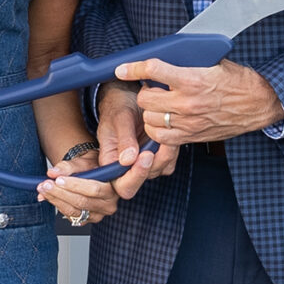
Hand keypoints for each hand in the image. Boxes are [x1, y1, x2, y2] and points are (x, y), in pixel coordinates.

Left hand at [36, 141, 119, 224]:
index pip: (94, 189)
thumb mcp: (83, 162)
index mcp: (113, 188)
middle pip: (82, 202)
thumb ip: (68, 167)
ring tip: (43, 190)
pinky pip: (70, 216)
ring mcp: (98, 215)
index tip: (58, 179)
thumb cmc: (91, 166)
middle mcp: (108, 204)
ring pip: (74, 211)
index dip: (74, 185)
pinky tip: (49, 197)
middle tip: (45, 184)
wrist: (92, 173)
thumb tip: (53, 172)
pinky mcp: (87, 220)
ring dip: (55, 200)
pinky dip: (58, 206)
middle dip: (60, 193)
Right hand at [94, 80, 177, 197]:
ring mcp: (145, 162)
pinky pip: (170, 159)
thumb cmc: (118, 106)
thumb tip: (128, 160)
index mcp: (111, 162)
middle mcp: (128, 167)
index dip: (136, 177)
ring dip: (167, 153)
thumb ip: (124, 139)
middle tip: (163, 142)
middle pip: (145, 178)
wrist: (128, 97)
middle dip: (156, 161)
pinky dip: (172, 148)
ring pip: (161, 168)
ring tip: (167, 131)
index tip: (145, 156)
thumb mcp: (118, 118)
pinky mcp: (159, 155)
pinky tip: (170, 131)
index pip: (123, 185)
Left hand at [115, 57, 281, 145]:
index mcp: (193, 79)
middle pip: (147, 99)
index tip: (122, 69)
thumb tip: (166, 58)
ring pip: (151, 120)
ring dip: (150, 112)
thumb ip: (188, 63)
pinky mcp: (192, 136)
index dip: (133, 69)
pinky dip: (157, 130)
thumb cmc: (238, 82)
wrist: (259, 103)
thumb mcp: (213, 64)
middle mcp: (188, 102)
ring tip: (159, 106)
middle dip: (145, 93)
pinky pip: (162, 138)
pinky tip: (163, 122)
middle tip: (153, 89)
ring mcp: (189, 122)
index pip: (153, 70)